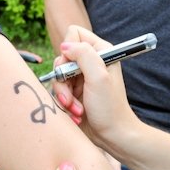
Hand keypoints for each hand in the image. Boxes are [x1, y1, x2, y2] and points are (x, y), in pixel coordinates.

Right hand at [50, 26, 135, 151]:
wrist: (112, 136)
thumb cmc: (110, 108)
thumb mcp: (99, 77)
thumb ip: (83, 55)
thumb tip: (65, 46)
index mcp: (100, 52)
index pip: (73, 34)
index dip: (70, 50)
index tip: (74, 68)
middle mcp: (90, 62)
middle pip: (61, 57)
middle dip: (63, 79)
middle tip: (72, 95)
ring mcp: (80, 77)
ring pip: (57, 76)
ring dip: (64, 95)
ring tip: (77, 109)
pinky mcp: (73, 92)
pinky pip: (58, 91)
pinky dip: (64, 103)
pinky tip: (76, 113)